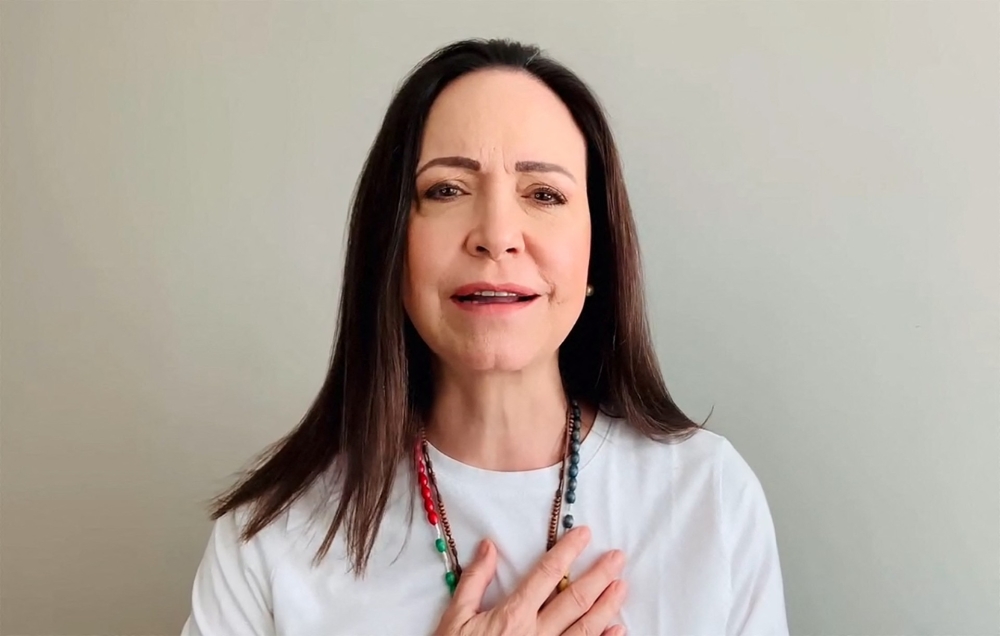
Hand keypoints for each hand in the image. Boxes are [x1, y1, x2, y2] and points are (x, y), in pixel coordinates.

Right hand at [433, 526, 627, 635]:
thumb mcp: (456, 618)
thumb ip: (474, 581)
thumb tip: (489, 547)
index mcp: (514, 615)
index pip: (547, 574)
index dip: (568, 552)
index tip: (584, 535)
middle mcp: (536, 633)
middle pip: (574, 599)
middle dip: (598, 576)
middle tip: (617, 557)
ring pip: (585, 628)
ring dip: (606, 606)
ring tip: (622, 586)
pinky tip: (618, 630)